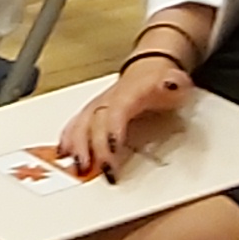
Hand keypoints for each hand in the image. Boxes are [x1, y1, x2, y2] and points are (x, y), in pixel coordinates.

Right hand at [56, 52, 193, 175]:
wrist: (148, 70)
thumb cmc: (159, 84)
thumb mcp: (175, 82)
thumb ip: (175, 85)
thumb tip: (173, 84)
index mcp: (128, 94)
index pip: (116, 111)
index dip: (111, 130)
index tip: (112, 151)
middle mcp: (108, 100)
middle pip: (93, 121)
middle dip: (89, 146)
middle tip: (90, 169)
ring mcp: (97, 106)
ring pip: (80, 124)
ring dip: (75, 146)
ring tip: (75, 167)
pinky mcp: (90, 114)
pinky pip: (74, 126)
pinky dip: (67, 141)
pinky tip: (62, 155)